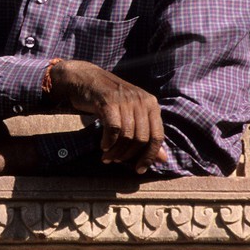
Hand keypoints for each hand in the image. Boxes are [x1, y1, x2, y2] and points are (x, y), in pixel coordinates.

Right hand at [45, 57, 165, 174]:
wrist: (87, 79)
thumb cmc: (111, 100)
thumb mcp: (132, 115)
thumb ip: (147, 135)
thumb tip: (163, 159)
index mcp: (151, 104)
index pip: (158, 136)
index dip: (149, 156)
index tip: (139, 169)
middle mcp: (141, 100)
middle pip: (142, 138)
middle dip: (129, 155)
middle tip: (117, 161)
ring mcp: (125, 100)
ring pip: (127, 136)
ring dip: (117, 152)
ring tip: (108, 157)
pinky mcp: (109, 102)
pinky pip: (113, 129)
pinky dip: (108, 142)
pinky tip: (103, 146)